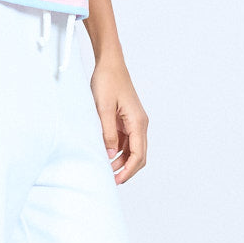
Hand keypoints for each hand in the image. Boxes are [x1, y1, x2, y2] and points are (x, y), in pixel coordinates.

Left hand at [90, 55, 147, 184]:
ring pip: (133, 148)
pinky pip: (126, 139)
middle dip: (127, 169)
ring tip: (107, 168)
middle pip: (139, 155)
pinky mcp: (127, 118)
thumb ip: (107, 132)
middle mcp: (140, 123)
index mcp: (138, 122)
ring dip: (122, 160)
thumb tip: (109, 154)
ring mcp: (134, 121)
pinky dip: (118, 149)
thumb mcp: (103, 108)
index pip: (138, 154)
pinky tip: (107, 152)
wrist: (110, 63)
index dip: (128, 170)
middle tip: (112, 180)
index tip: (117, 180)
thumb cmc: (107, 81)